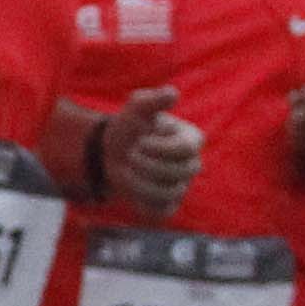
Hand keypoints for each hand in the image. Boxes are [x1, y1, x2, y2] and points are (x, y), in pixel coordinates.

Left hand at [101, 82, 201, 218]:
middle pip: (181, 172)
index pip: (186, 149)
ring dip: (141, 183)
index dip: (160, 148)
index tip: (139, 142)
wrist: (113, 151)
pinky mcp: (167, 205)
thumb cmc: (130, 126)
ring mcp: (181, 186)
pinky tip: (132, 187)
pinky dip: (142, 202)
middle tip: (129, 155)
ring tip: (127, 171)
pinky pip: (161, 211)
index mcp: (191, 139)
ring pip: (169, 193)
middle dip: (149, 165)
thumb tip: (172, 94)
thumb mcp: (136, 108)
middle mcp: (191, 164)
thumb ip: (152, 100)